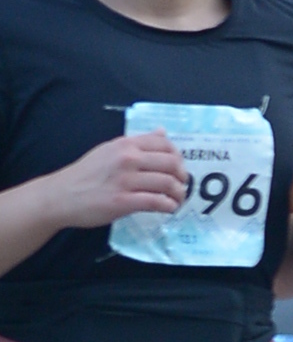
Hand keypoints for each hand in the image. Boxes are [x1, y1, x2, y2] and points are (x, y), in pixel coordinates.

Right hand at [46, 130, 193, 230]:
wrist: (61, 195)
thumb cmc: (86, 174)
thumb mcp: (109, 150)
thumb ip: (136, 143)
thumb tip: (162, 132)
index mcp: (125, 144)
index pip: (164, 143)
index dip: (178, 156)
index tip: (178, 167)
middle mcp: (128, 159)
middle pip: (171, 164)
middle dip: (182, 177)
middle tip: (181, 186)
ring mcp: (126, 180)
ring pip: (167, 183)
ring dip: (179, 194)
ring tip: (177, 200)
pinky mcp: (123, 201)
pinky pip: (156, 202)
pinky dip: (168, 206)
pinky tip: (169, 209)